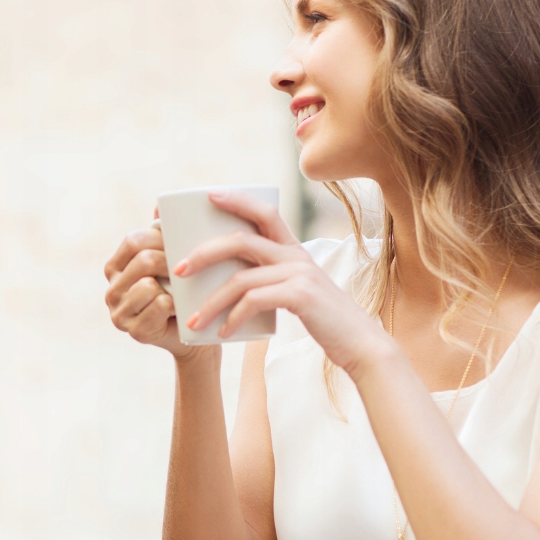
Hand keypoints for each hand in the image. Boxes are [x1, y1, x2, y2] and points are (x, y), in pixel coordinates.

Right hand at [105, 224, 208, 359]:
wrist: (193, 333)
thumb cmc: (182, 291)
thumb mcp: (170, 260)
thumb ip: (162, 235)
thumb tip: (160, 205)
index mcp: (115, 267)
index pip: (133, 240)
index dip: (161, 239)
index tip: (181, 244)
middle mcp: (111, 290)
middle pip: (143, 260)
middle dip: (170, 262)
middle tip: (188, 268)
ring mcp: (119, 313)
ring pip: (148, 285)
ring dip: (173, 287)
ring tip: (183, 292)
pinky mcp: (134, 331)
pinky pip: (159, 305)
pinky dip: (176, 305)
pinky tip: (181, 309)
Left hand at [177, 190, 389, 372]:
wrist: (360, 345)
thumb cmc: (323, 319)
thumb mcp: (296, 290)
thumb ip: (271, 279)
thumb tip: (230, 281)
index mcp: (293, 248)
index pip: (264, 211)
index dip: (236, 199)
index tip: (209, 195)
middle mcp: (296, 254)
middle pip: (241, 240)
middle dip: (204, 253)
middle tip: (178, 270)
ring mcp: (299, 273)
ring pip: (241, 277)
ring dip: (212, 300)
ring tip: (193, 319)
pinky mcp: (301, 296)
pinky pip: (254, 301)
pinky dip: (233, 317)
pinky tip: (222, 332)